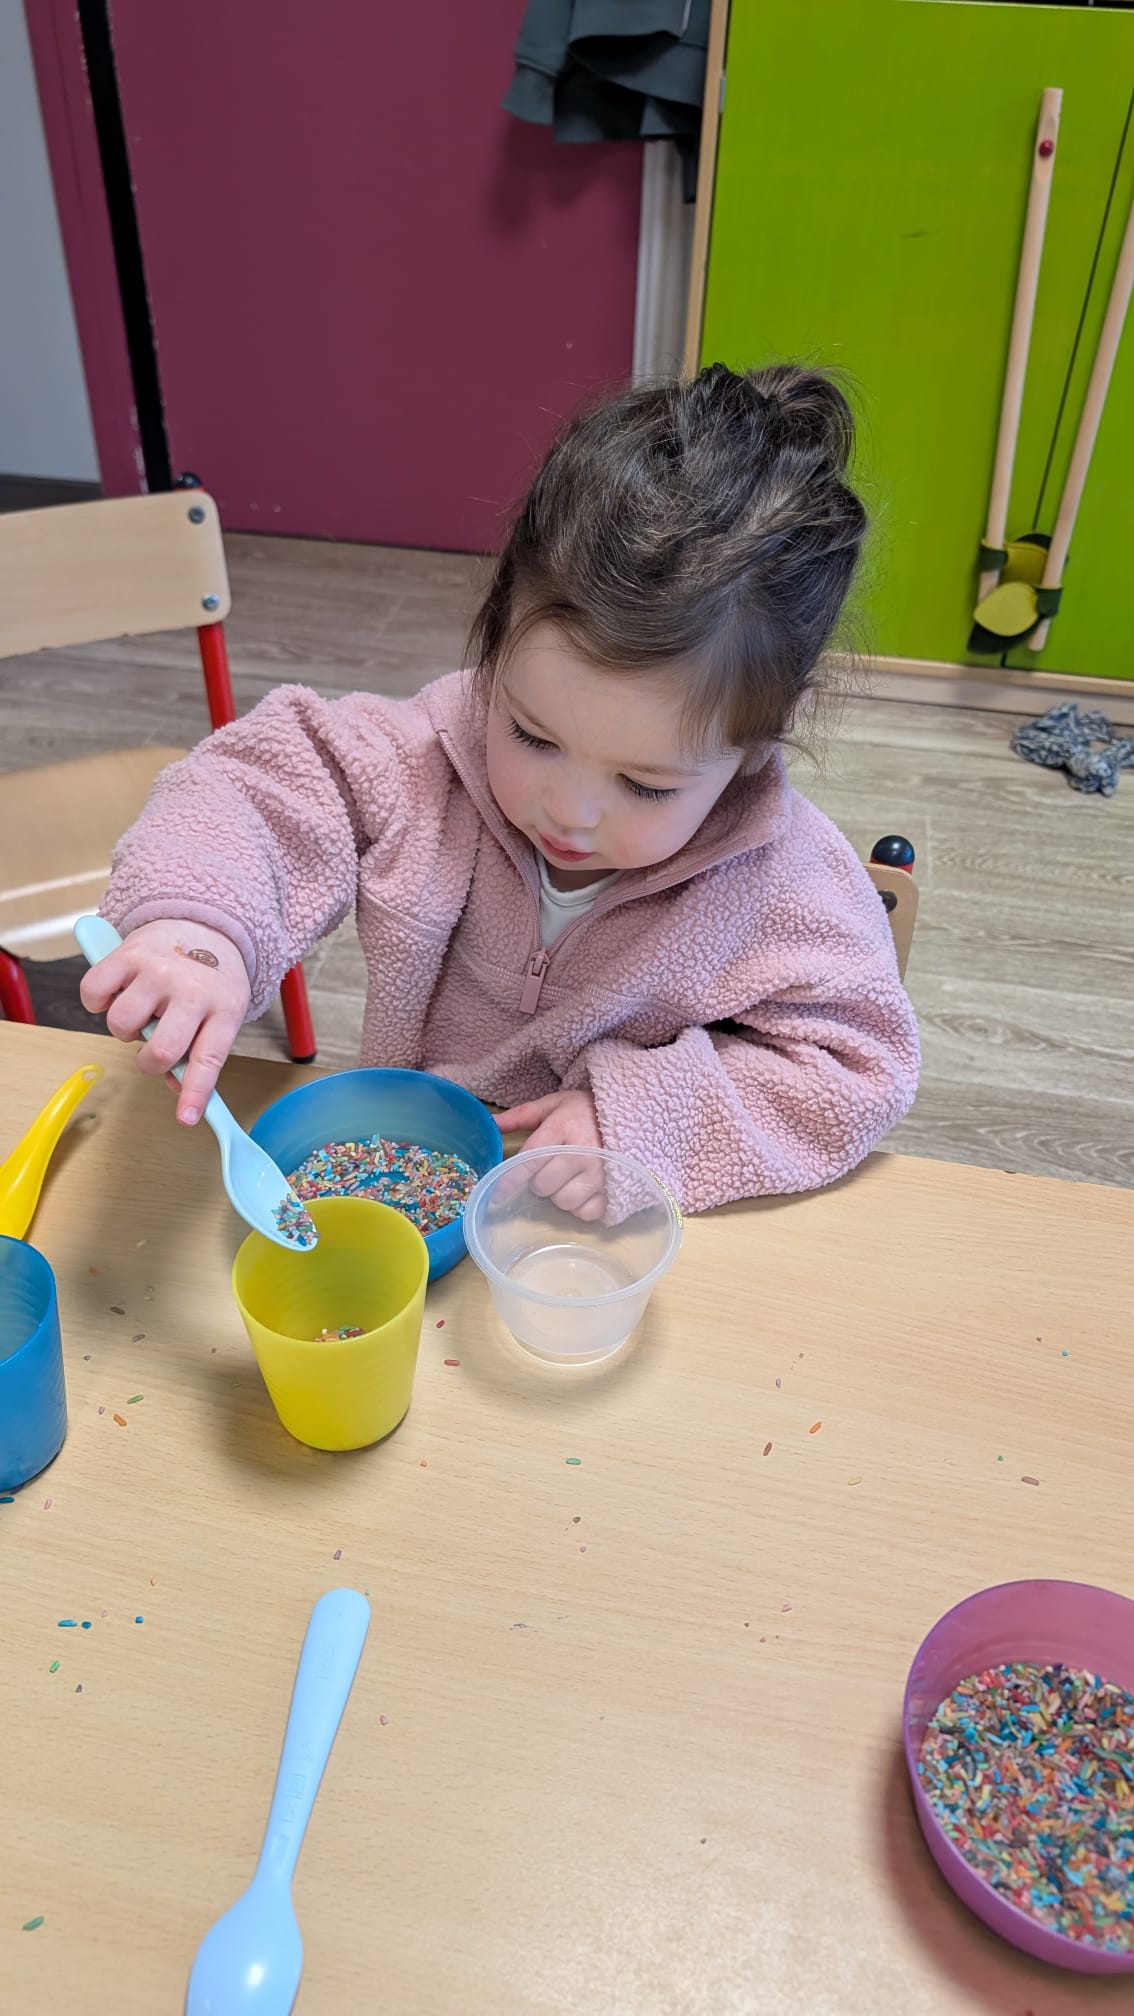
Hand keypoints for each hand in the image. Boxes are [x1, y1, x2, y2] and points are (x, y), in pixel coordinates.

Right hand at [79, 919, 250, 1124]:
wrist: (206, 924)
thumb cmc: (212, 979)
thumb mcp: (221, 1014)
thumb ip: (200, 1053)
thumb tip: (176, 1091)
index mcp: (224, 1008)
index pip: (209, 1059)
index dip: (195, 1093)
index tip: (186, 1118)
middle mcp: (192, 989)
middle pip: (161, 1049)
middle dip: (150, 1063)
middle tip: (153, 1050)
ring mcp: (160, 970)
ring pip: (121, 1024)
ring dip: (124, 1030)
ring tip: (140, 1014)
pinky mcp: (129, 953)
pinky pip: (94, 992)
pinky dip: (97, 1002)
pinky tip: (117, 994)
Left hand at [493, 1088, 605, 1220]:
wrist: (634, 1112)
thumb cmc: (587, 1111)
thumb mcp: (555, 1104)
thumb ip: (521, 1116)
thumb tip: (491, 1124)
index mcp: (562, 1128)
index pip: (527, 1161)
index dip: (509, 1181)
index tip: (497, 1194)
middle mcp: (581, 1152)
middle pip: (542, 1186)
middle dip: (540, 1181)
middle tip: (551, 1168)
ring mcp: (601, 1174)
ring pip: (563, 1202)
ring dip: (560, 1194)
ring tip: (570, 1178)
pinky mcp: (615, 1191)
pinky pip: (586, 1213)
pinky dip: (582, 1206)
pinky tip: (585, 1190)